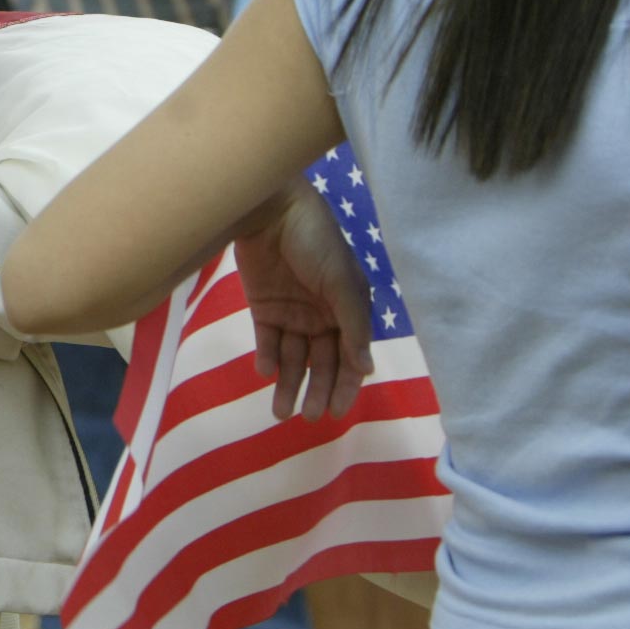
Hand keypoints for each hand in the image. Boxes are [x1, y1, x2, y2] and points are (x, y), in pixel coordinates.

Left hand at [232, 179, 373, 420]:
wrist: (272, 210)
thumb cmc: (316, 243)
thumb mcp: (343, 284)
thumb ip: (354, 327)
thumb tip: (366, 370)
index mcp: (348, 311)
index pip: (349, 357)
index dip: (346, 386)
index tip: (338, 413)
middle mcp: (321, 316)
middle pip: (321, 363)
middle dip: (317, 391)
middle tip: (308, 418)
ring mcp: (291, 313)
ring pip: (292, 358)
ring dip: (288, 384)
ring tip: (280, 412)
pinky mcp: (263, 307)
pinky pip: (267, 341)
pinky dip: (267, 359)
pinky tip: (266, 372)